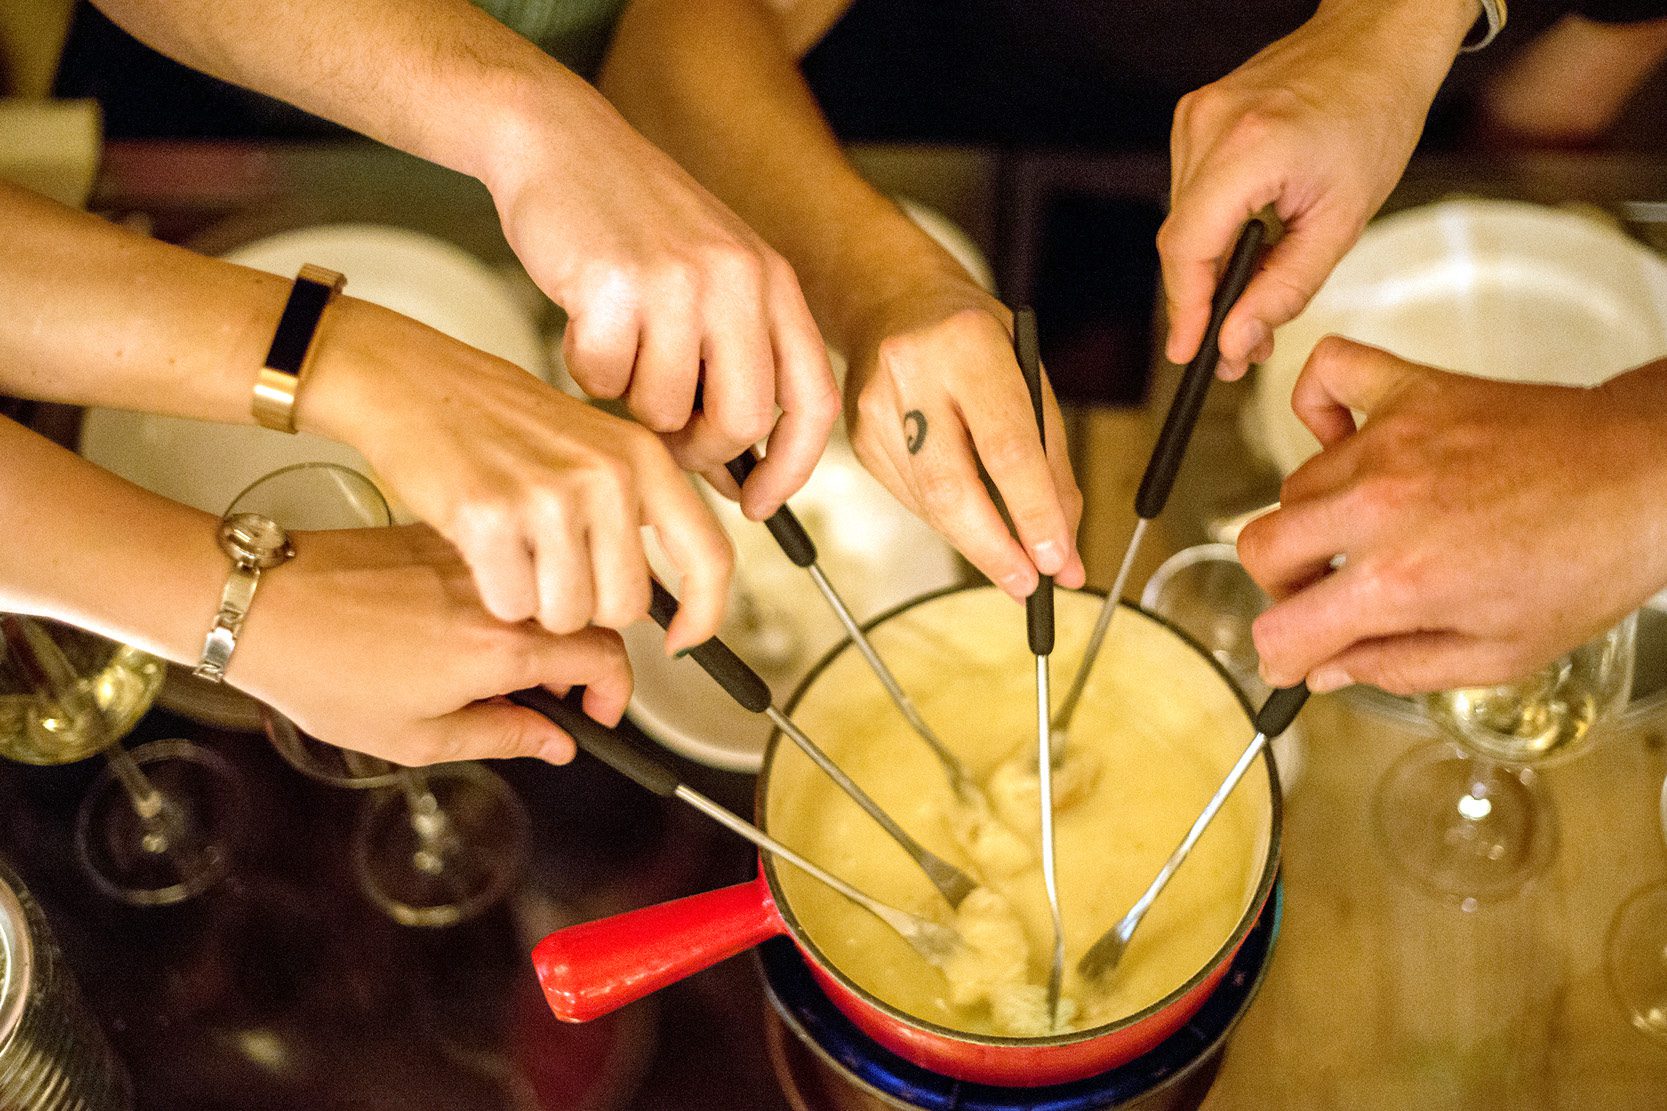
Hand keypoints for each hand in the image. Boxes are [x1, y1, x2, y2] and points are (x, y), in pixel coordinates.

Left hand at [231, 523, 630, 765]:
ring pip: (550, 589)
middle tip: (559, 698)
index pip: (606, 657)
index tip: (596, 714)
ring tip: (506, 669)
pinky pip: (507, 568)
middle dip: (591, 663)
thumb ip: (504, 737)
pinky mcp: (446, 536)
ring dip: (551, 629)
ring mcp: (475, 558)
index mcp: (501, 648)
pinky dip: (512, 599)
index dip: (615, 693)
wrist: (263, 607)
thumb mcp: (418, 737)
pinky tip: (472, 630)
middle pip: (589, 616)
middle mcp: (500, 594)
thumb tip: (555, 743)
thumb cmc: (325, 672)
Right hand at [304, 300, 731, 651]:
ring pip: (568, 615)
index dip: (706, 614)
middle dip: (585, 606)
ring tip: (513, 552)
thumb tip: (674, 590)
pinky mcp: (489, 517)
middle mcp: (608, 475)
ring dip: (537, 603)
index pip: (711, 556)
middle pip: (625, 606)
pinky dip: (496, 595)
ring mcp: (550, 495)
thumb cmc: (499, 419)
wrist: (415, 380)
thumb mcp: (593, 445)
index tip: (683, 641)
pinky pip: (512, 605)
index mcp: (644, 457)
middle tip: (550, 568)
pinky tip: (481, 552)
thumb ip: (637, 508)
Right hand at [482, 78, 839, 517]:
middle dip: (701, 453)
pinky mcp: (614, 285)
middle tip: (666, 440)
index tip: (762, 507)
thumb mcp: (712, 275)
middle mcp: (739, 280)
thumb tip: (741, 476)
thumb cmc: (632, 224)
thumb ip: (737, 361)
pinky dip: (587, 371)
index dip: (792, 468)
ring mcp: (678, 281)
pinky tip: (583, 322)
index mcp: (775, 283)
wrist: (559, 140)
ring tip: (618, 351)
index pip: (813, 401)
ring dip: (633, 404)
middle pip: (743, 421)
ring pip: (666, 410)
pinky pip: (604, 380)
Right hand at [845, 289, 1084, 598]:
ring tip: (1013, 563)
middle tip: (1030, 586)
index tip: (1057, 562)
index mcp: (967, 345)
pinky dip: (950, 522)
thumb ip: (1050, 461)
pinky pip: (913, 501)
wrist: (894, 305)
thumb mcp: (1029, 375)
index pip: (1006, 446)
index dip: (1033, 513)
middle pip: (952, 487)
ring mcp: (874, 409)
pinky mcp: (859, 441)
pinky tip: (972, 520)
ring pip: (930, 505)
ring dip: (977, 544)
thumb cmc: (975, 340)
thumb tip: (1064, 552)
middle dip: (995, 549)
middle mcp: (912, 373)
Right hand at [1160, 0, 1474, 378]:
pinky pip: (1190, 194)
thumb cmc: (1373, 116)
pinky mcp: (1193, 117)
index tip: (1189, 353)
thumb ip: (1284, 289)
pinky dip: (1212, 229)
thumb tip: (1236, 340)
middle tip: (1237, 345)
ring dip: (1209, 266)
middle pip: (1178, 241)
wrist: (1374, 44)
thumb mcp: (1342, 220)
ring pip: (1181, 221)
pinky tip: (1245, 244)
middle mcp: (1208, 127)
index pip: (1187, 249)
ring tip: (1250, 297)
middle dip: (1203, 300)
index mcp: (1248, 148)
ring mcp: (1194, 117)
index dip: (1184, 309)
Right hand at [1237, 337, 1666, 694]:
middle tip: (1324, 594)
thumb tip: (1329, 670)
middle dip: (1282, 587)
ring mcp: (1388, 441)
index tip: (1298, 657)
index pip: (1281, 629)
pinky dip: (1316, 405)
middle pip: (1258, 548)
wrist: (1644, 479)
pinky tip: (1343, 440)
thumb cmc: (1589, 562)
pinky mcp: (1409, 392)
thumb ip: (1396, 668)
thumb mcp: (1501, 654)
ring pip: (1293, 485)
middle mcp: (1378, 507)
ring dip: (1315, 518)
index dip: (1285, 657)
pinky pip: (1326, 375)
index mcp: (1399, 582)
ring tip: (1367, 527)